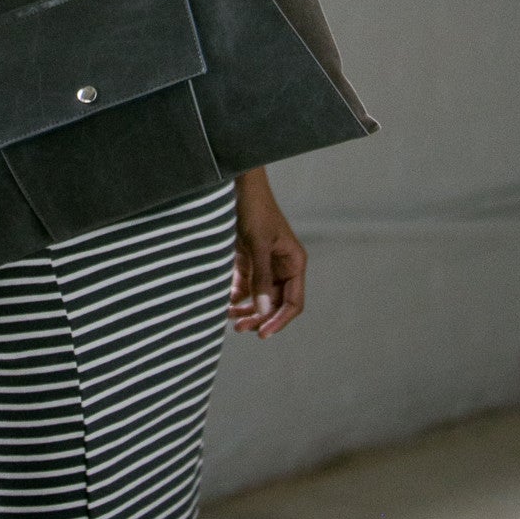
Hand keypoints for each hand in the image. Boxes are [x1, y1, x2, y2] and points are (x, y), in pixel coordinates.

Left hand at [228, 169, 306, 338]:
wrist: (237, 185)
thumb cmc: (254, 209)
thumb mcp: (258, 244)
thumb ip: (261, 279)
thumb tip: (264, 312)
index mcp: (294, 263)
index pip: (293, 302)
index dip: (280, 320)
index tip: (263, 333)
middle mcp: (282, 266)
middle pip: (275, 304)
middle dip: (260, 318)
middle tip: (241, 328)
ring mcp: (265, 264)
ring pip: (260, 298)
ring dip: (247, 310)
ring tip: (231, 321)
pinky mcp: (248, 260)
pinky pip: (245, 286)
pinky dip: (237, 297)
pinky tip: (225, 305)